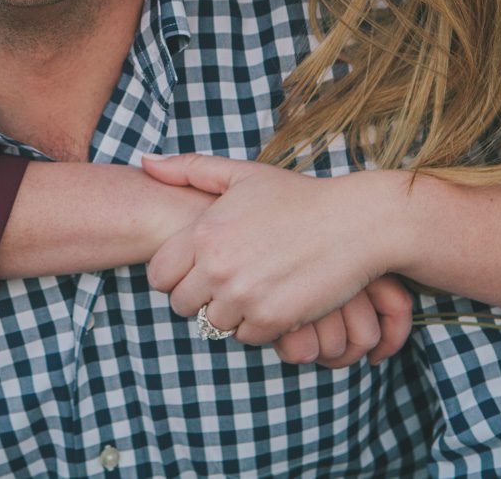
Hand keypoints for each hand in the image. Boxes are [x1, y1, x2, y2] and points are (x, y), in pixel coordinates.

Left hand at [142, 154, 412, 359]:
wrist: (355, 223)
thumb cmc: (298, 196)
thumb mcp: (242, 174)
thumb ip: (189, 169)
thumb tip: (144, 162)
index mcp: (203, 233)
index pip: (159, 276)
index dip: (176, 275)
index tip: (198, 269)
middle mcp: (217, 267)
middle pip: (181, 305)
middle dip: (199, 297)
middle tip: (228, 281)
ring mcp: (243, 296)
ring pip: (212, 324)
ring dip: (230, 312)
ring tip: (254, 288)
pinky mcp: (272, 319)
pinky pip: (246, 337)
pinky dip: (258, 325)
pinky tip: (275, 299)